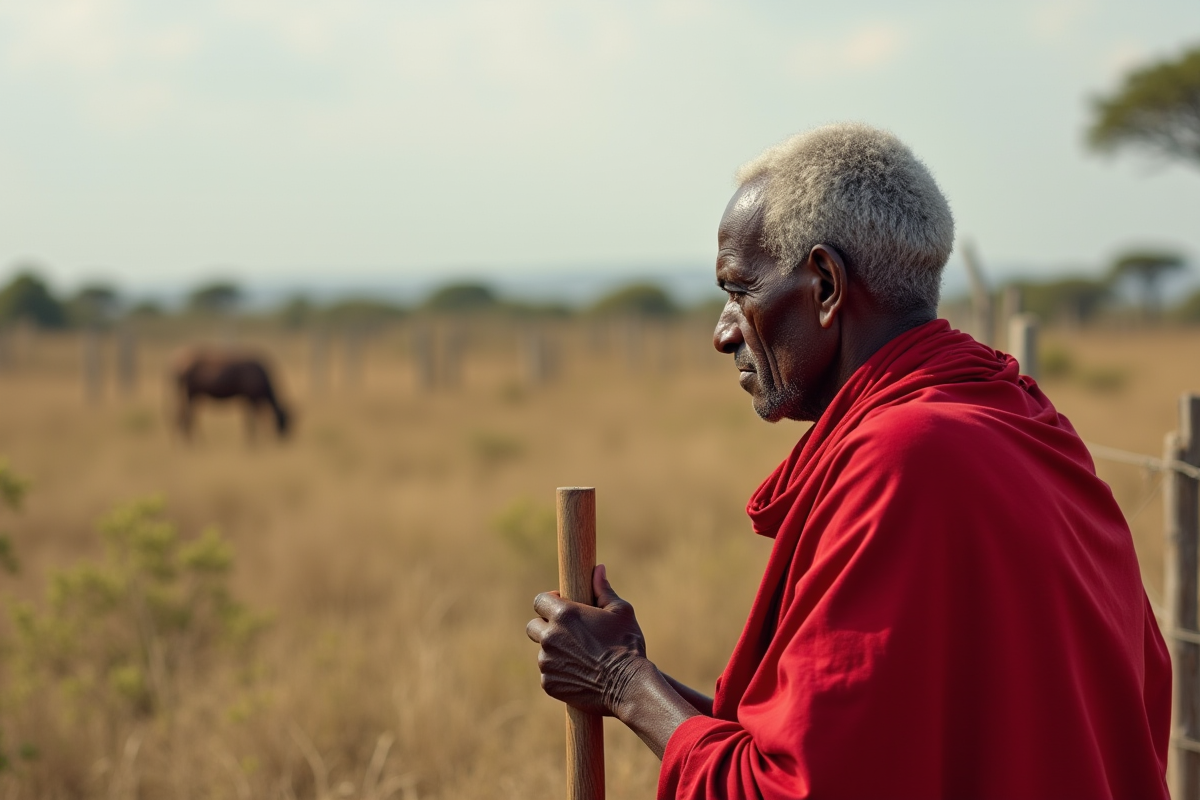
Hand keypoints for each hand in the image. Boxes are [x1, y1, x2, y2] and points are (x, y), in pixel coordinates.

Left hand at [526, 564, 648, 716]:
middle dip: (546, 627)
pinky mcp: (549, 684)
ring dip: (555, 652)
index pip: (540, 601)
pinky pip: (548, 674)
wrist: (629, 686)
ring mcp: (547, 662)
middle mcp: (550, 637)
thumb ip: (603, 589)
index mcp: (564, 614)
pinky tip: (579, 673)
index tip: (561, 606)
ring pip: (543, 653)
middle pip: (533, 627)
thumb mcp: (621, 612)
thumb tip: (598, 569)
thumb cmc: (627, 644)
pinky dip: (559, 673)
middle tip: (567, 633)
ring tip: (579, 657)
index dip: (550, 602)